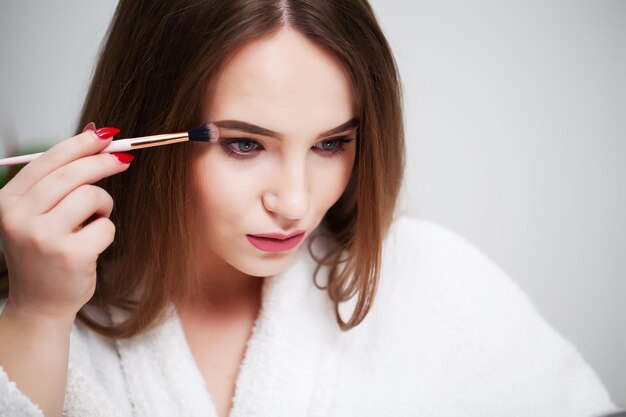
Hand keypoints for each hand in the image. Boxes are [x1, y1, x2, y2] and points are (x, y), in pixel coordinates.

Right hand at [0, 124, 132, 322]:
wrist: (39, 305)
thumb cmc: (44, 255)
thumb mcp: (38, 213)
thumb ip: (59, 178)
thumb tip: (94, 132)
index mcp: (7, 201)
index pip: (47, 160)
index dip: (79, 144)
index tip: (105, 136)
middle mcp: (19, 217)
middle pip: (71, 174)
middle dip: (102, 162)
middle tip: (123, 160)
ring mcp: (42, 237)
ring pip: (91, 196)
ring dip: (104, 203)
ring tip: (95, 218)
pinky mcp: (69, 254)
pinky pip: (106, 225)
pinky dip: (106, 230)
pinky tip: (92, 243)